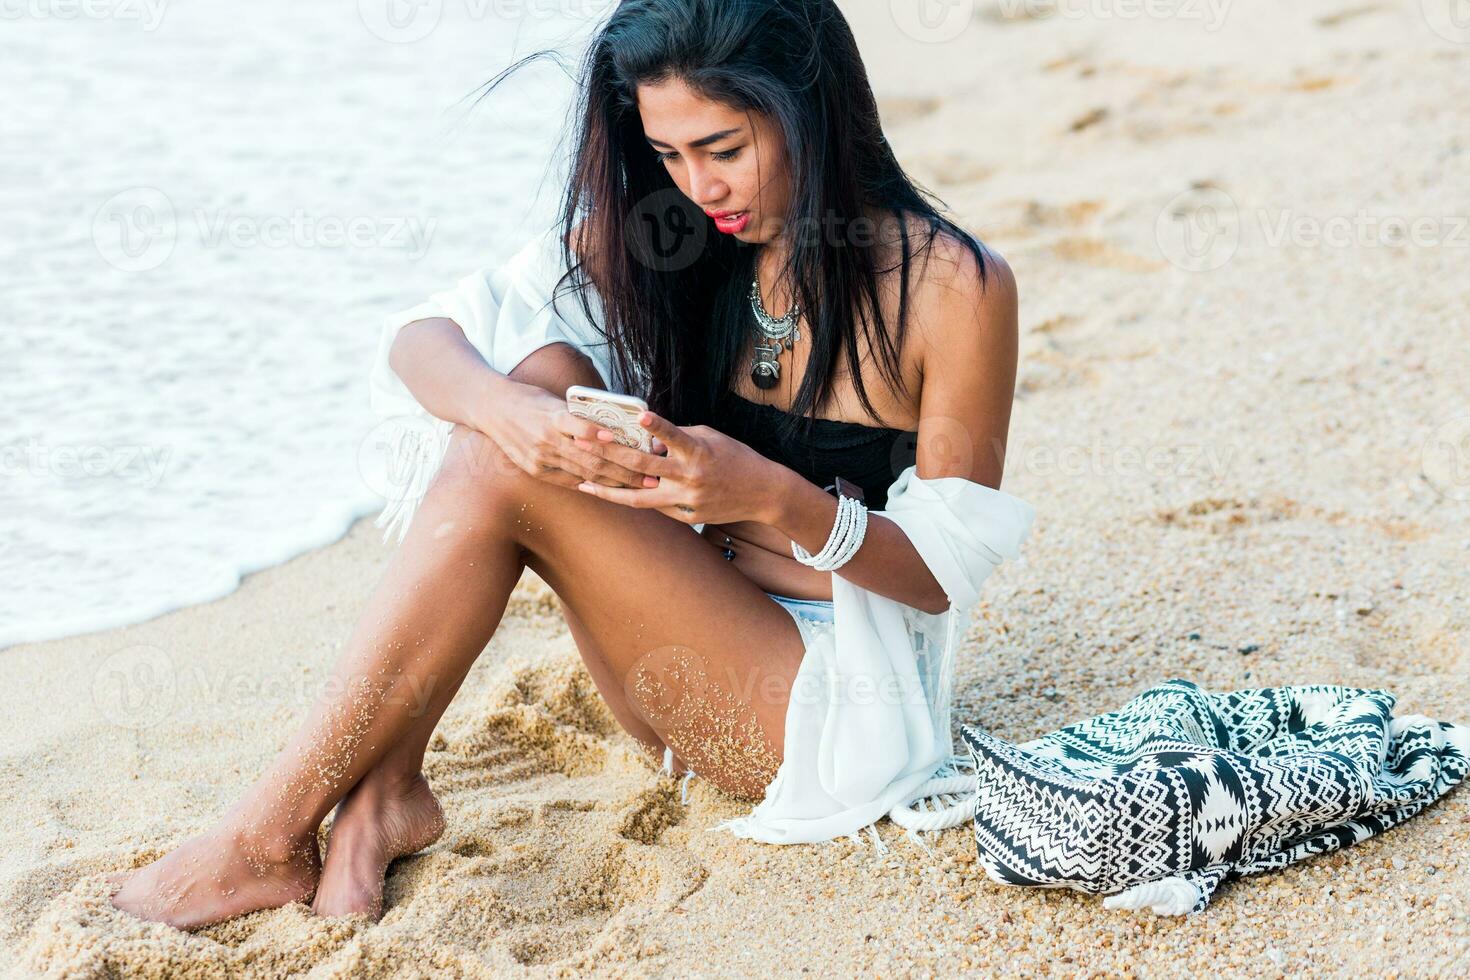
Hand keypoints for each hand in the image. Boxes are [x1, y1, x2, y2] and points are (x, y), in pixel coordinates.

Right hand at [478, 383, 667, 489]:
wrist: (492, 408)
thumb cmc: (529, 398)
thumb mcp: (554, 400)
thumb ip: (579, 416)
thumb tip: (614, 428)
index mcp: (554, 417)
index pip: (587, 431)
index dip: (612, 442)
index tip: (637, 448)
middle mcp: (547, 440)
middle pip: (593, 459)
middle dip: (626, 471)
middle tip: (652, 476)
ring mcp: (540, 458)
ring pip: (584, 474)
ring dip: (614, 482)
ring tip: (638, 487)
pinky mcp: (535, 470)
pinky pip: (568, 481)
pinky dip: (589, 484)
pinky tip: (609, 490)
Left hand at [571, 410, 779, 524]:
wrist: (762, 493)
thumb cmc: (735, 457)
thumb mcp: (709, 438)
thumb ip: (677, 437)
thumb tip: (646, 439)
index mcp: (697, 452)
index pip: (673, 436)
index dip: (657, 427)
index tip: (640, 417)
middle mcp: (689, 477)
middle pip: (642, 467)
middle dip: (609, 454)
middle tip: (582, 443)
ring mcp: (686, 500)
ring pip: (638, 498)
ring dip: (609, 490)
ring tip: (584, 484)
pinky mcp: (686, 517)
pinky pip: (656, 506)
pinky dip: (638, 497)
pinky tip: (616, 492)